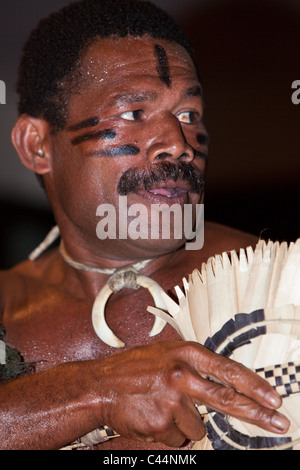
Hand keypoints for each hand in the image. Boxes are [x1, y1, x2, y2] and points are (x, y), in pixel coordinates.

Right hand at [98, 341, 289, 446]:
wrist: (100, 386)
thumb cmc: (134, 368)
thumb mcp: (167, 354)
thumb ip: (194, 367)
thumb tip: (224, 387)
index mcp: (184, 354)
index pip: (227, 370)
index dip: (253, 385)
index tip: (273, 397)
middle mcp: (181, 374)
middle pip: (227, 399)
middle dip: (256, 413)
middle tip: (280, 422)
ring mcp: (171, 400)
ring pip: (197, 425)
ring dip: (184, 422)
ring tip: (161, 406)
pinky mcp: (160, 423)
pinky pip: (178, 437)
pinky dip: (168, 432)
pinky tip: (152, 416)